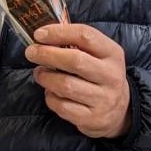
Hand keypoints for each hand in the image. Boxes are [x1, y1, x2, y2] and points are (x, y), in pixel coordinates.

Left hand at [25, 24, 131, 138]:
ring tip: (39, 73)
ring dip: (46, 77)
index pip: (85, 36)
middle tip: (31, 52)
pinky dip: (50, 97)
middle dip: (47, 54)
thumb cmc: (101, 76)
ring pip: (66, 85)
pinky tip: (50, 92)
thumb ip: (77, 44)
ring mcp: (103, 98)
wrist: (120, 110)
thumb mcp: (99, 56)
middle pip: (75, 60)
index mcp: (113, 54)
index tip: (39, 34)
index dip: (59, 32)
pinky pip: (63, 106)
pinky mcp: (92, 118)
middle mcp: (111, 75)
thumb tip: (44, 36)